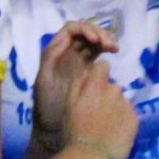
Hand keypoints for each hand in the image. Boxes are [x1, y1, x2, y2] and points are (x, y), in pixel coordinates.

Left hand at [32, 20, 117, 141]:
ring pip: (92, 40)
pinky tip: (114, 51)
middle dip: (97, 33)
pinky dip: (106, 47)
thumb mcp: (44, 81)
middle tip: (109, 44)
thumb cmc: (47, 107)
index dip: (84, 29)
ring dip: (104, 38)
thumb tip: (65, 40)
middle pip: (84, 32)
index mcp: (54, 53)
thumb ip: (51, 58)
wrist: (52, 129)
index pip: (70, 30)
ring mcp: (77, 60)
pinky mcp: (87, 69)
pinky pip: (97, 51)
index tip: (95, 41)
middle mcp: (66, 53)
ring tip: (114, 47)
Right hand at [65, 60, 137, 158]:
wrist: (90, 156)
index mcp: (96, 84)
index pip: (103, 66)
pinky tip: (115, 133)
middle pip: (112, 86)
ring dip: (115, 109)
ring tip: (106, 126)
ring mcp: (126, 104)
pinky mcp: (135, 118)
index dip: (99, 74)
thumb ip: (78, 84)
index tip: (94, 86)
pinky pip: (129, 115)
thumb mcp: (68, 104)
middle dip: (106, 96)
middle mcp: (114, 89)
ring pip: (121, 101)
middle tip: (97, 114)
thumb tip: (87, 70)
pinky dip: (123, 121)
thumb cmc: (73, 130)